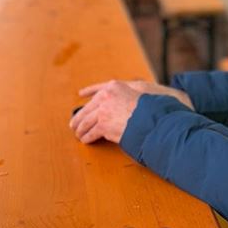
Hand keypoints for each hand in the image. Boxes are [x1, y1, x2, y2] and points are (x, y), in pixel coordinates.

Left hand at [70, 79, 192, 145]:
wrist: (153, 118)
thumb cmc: (151, 107)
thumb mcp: (140, 92)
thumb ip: (129, 94)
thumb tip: (121, 102)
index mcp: (114, 86)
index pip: (97, 89)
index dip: (88, 92)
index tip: (81, 94)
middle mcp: (106, 96)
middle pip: (87, 108)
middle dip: (80, 117)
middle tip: (74, 124)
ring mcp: (103, 110)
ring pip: (86, 121)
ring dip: (81, 129)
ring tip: (79, 134)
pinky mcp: (103, 125)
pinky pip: (91, 133)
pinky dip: (87, 138)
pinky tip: (86, 140)